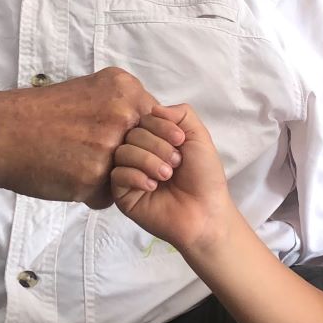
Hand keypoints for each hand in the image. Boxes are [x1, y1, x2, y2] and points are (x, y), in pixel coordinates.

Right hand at [0, 67, 160, 207]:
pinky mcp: (92, 177)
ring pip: (131, 175)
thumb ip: (122, 106)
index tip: (135, 148)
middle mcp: (121, 115)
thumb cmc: (38, 113)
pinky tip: (67, 177)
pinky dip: (92, 193)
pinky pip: (108, 195)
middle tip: (110, 164)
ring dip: (114, 179)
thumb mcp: (88, 91)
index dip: (151, 140)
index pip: (162, 123)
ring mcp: (108, 147)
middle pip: (154, 151)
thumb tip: (154, 126)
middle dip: (141, 162)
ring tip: (81, 166)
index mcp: (123, 90)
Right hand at [111, 103, 233, 253]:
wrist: (205, 212)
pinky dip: (136, 177)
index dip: (160, 126)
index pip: (143, 119)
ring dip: (148, 161)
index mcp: (156, 139)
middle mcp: (140, 153)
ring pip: (122, 152)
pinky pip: (117, 175)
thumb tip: (154, 109)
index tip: (180, 141)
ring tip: (167, 176)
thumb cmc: (204, 176)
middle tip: (176, 164)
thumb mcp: (199, 137)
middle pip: (132, 134)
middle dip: (157, 146)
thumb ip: (181, 114)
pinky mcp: (122, 194)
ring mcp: (129, 173)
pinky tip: (152, 187)